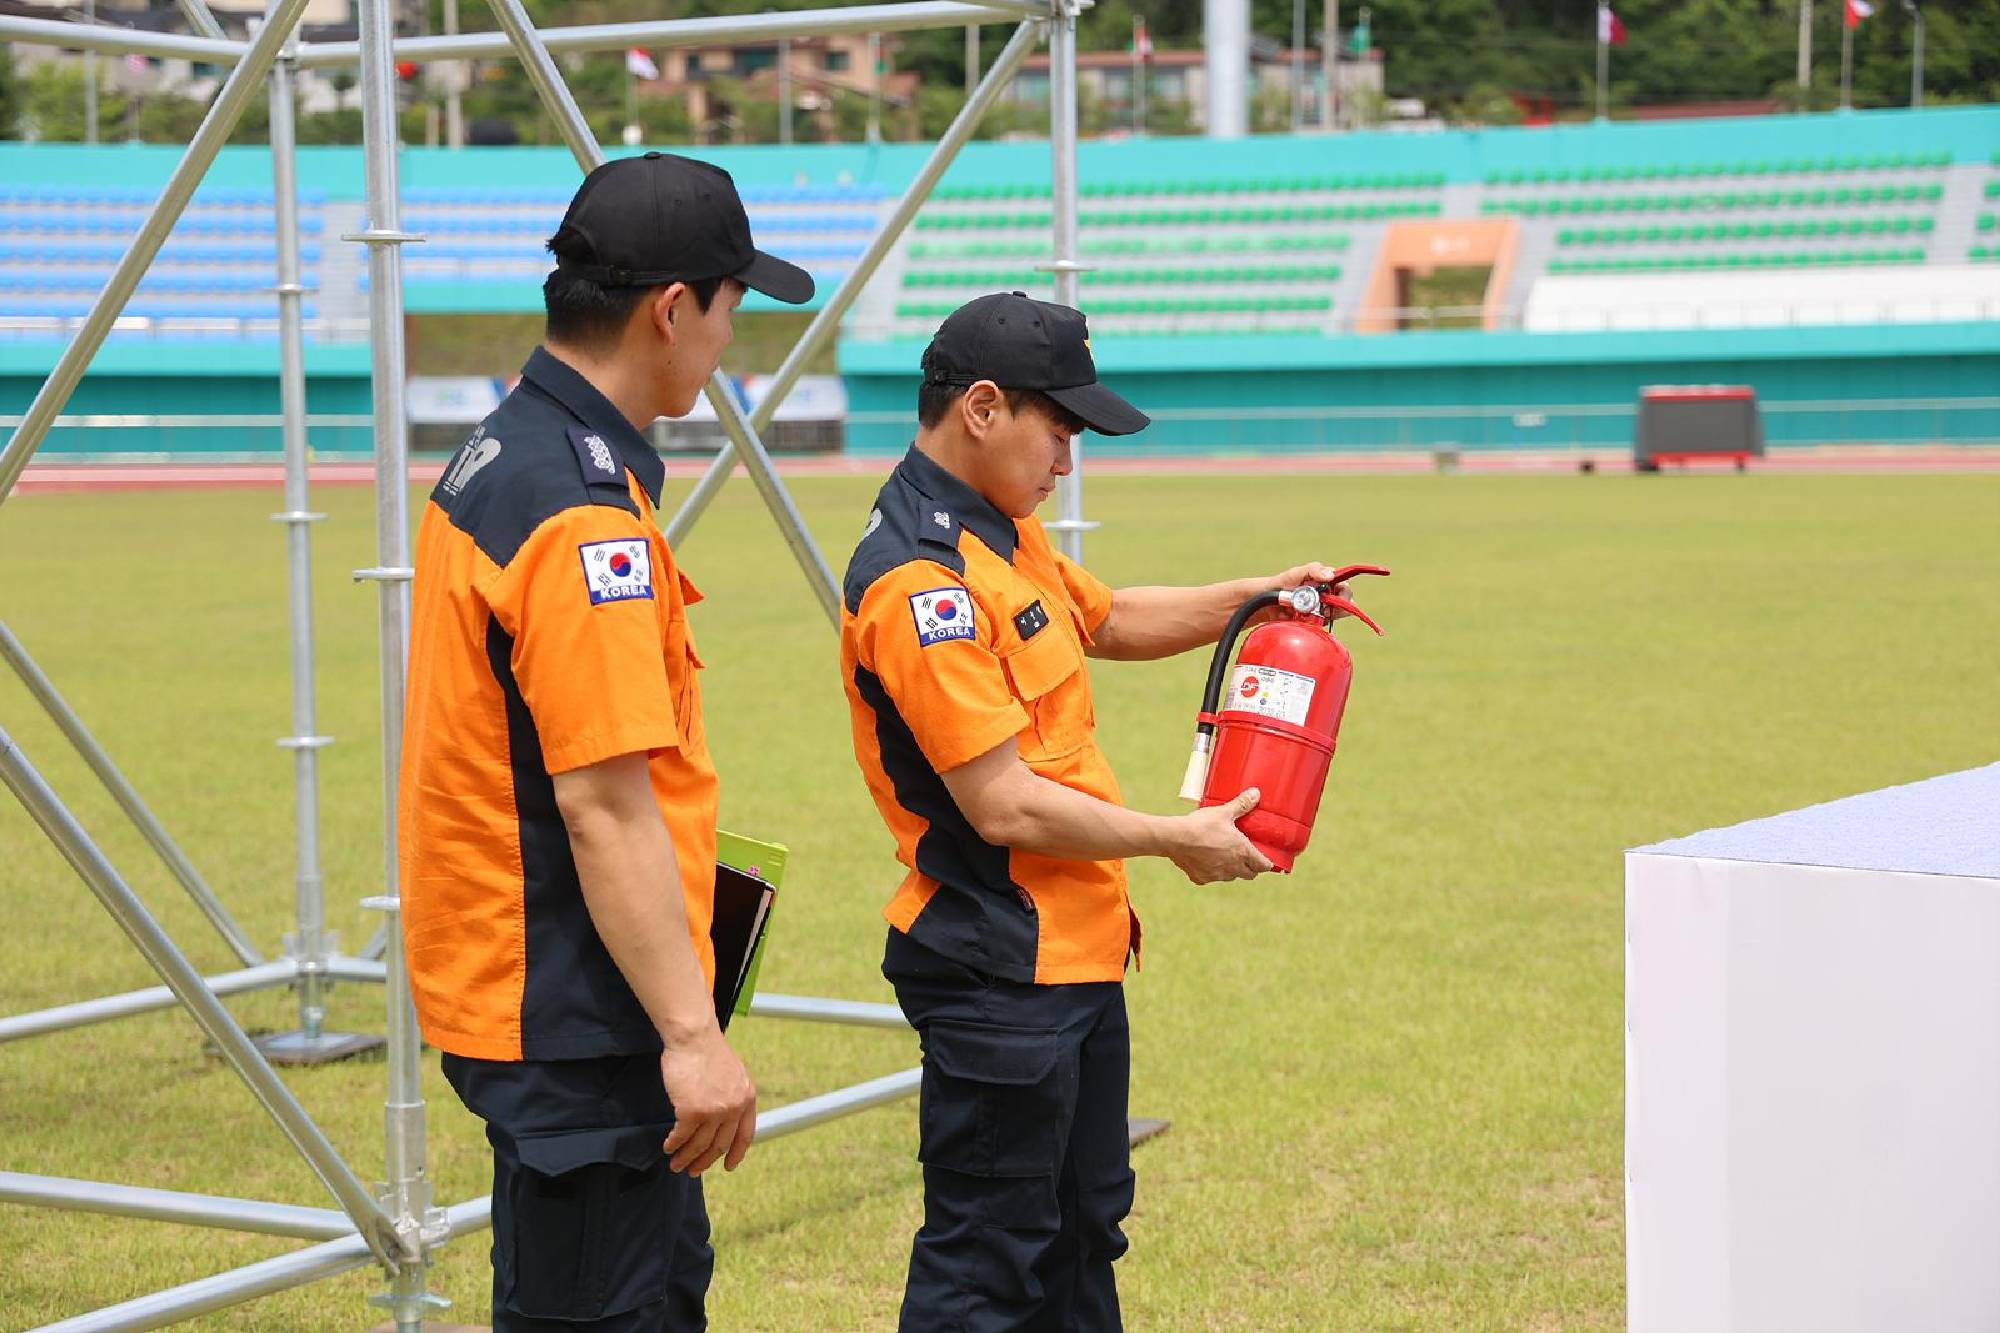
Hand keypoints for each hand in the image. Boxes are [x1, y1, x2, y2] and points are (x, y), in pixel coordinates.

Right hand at [659, 1026, 756, 1176]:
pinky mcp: (692, 1111)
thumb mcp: (733, 1074)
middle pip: (720, 1145)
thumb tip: (724, 1117)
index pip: (745, 1135)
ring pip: (699, 1145)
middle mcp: (734, 1108)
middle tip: (694, 1170)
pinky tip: (668, 1147)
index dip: (736, 1154)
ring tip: (677, 1164)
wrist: (694, 1037)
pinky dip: (674, 1144)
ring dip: (686, 1158)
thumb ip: (732, 1095)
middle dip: (705, 1161)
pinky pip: (681, 1136)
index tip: (728, 1166)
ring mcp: (714, 1111)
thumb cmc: (708, 1050)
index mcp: (747, 1098)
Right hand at [1166, 787, 1273, 884]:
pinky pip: (1211, 878)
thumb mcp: (1223, 812)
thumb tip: (1255, 793)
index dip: (1266, 863)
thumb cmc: (1202, 825)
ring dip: (1231, 869)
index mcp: (1242, 852)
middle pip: (1250, 874)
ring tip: (1224, 855)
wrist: (1175, 838)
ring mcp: (1217, 876)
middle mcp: (1233, 868)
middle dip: (1250, 867)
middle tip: (1246, 856)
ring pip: (1231, 877)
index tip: (1265, 858)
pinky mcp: (1201, 879)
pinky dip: (1211, 871)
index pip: (1264, 866)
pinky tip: (1204, 859)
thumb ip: (1241, 804)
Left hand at [1264, 563, 1352, 620]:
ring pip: (1334, 617)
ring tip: (1309, 612)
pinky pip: (1322, 627)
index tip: (1333, 597)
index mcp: (1328, 582)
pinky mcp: (1315, 622)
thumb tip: (1330, 576)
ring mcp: (1323, 610)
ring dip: (1324, 616)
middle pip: (1344, 604)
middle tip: (1323, 609)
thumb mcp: (1296, 573)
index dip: (1343, 593)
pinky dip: (1315, 624)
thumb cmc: (1283, 582)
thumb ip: (1313, 570)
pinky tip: (1303, 619)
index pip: (1345, 588)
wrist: (1267, 601)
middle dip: (1335, 607)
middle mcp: (1329, 596)